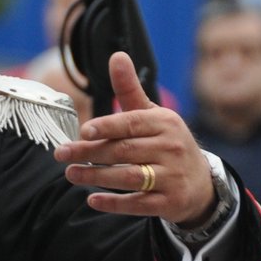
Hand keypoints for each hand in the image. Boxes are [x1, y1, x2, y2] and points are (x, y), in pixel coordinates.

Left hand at [53, 52, 215, 225]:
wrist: (200, 183)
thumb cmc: (166, 143)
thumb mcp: (152, 115)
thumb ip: (130, 90)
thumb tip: (116, 56)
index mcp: (164, 123)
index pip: (132, 123)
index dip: (107, 126)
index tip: (82, 131)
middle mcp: (171, 148)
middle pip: (124, 151)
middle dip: (89, 153)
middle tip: (61, 154)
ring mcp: (172, 176)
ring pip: (130, 177)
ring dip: (97, 177)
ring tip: (71, 174)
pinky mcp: (170, 201)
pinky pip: (139, 203)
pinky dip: (115, 203)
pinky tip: (92, 200)